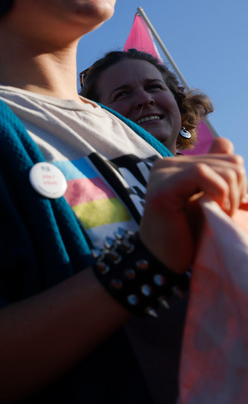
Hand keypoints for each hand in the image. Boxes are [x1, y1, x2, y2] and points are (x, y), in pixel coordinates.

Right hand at [139, 137, 245, 272]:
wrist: (164, 262)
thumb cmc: (187, 236)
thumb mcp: (210, 200)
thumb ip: (218, 174)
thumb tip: (223, 141)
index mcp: (178, 165)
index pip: (228, 156)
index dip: (240, 182)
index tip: (229, 206)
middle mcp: (166, 164)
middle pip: (231, 161)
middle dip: (239, 191)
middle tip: (224, 214)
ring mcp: (162, 174)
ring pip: (223, 168)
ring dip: (230, 197)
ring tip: (217, 215)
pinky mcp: (162, 188)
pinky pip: (203, 174)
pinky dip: (218, 193)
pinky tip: (211, 209)